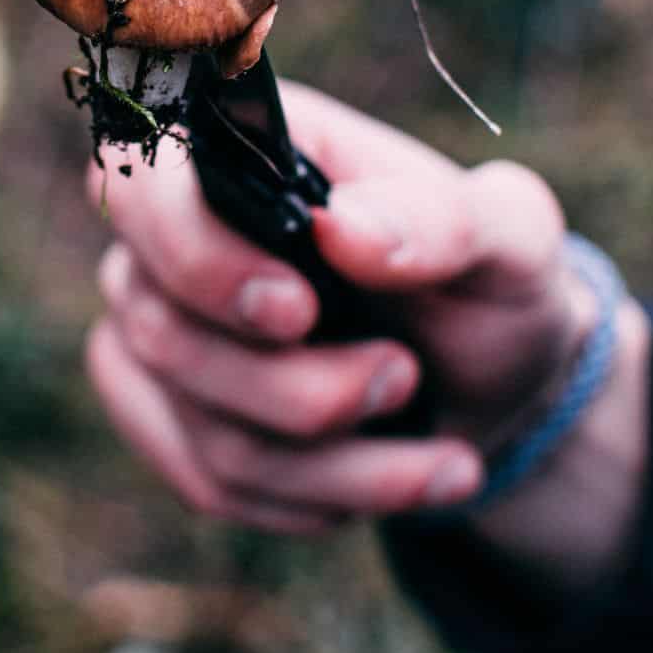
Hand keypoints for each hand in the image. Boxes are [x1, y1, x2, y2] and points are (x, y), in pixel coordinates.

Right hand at [86, 82, 649, 585]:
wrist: (488, 383)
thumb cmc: (485, 284)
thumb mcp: (511, 239)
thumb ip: (443, 219)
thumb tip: (342, 229)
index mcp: (241, 154)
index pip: (142, 186)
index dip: (198, 258)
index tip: (299, 311)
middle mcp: (176, 237)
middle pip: (167, 330)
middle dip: (304, 387)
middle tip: (405, 378)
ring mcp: (160, 331)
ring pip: (203, 427)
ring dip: (336, 460)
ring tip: (440, 454)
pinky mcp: (168, 418)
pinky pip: (208, 483)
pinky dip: (315, 499)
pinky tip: (394, 478)